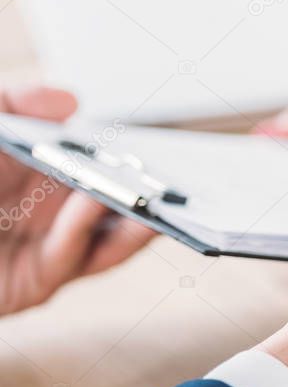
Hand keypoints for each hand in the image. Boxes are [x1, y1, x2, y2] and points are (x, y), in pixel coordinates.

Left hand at [0, 86, 154, 315]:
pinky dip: (91, 229)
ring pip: (106, 238)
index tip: (156, 146)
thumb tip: (72, 102)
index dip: (126, 160)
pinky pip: (74, 257)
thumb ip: (15, 107)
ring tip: (149, 190)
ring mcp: (39, 252)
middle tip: (172, 173)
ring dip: (133, 217)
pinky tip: (98, 200)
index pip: (93, 169)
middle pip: (111, 207)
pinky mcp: (34, 284)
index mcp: (30, 179)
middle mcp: (40, 216)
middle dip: (145, 192)